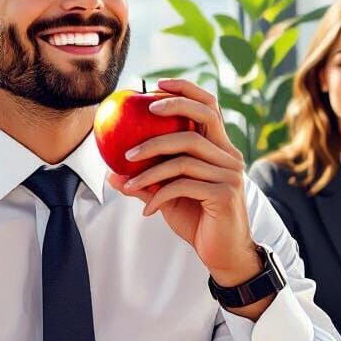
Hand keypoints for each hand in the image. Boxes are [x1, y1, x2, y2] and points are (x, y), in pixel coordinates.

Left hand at [106, 78, 259, 288]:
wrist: (223, 256)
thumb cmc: (198, 221)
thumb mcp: (168, 197)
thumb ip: (146, 181)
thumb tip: (111, 172)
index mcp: (220, 149)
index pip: (209, 107)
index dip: (186, 90)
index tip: (157, 84)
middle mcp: (229, 157)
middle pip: (202, 118)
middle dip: (172, 108)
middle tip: (142, 112)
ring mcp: (229, 175)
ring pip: (183, 156)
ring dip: (149, 167)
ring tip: (127, 179)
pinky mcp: (224, 194)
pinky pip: (182, 185)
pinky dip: (158, 195)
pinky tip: (146, 209)